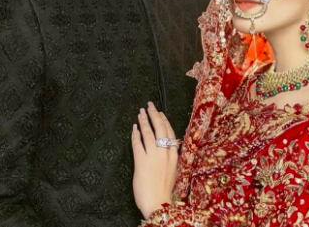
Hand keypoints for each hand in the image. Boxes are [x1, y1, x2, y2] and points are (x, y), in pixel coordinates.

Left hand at [132, 102, 178, 218]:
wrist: (158, 203)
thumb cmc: (164, 189)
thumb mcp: (172, 170)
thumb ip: (169, 156)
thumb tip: (165, 145)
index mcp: (174, 155)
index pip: (170, 132)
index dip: (164, 120)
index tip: (160, 112)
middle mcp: (165, 152)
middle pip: (160, 128)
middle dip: (153, 115)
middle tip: (149, 105)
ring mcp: (153, 156)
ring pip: (148, 132)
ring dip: (143, 121)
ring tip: (140, 113)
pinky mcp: (141, 161)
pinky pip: (137, 143)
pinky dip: (135, 134)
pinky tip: (134, 128)